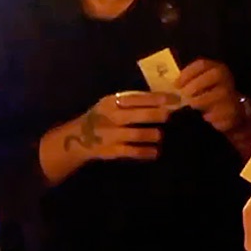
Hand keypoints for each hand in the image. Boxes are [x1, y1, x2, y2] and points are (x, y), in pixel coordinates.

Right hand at [60, 91, 176, 162]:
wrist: (78, 137)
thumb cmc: (102, 117)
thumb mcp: (110, 103)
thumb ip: (131, 101)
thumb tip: (161, 98)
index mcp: (111, 102)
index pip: (136, 98)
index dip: (155, 98)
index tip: (172, 98)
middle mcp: (111, 117)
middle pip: (138, 115)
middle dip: (156, 115)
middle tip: (169, 115)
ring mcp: (111, 135)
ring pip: (137, 135)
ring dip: (152, 134)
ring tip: (160, 135)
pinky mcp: (112, 151)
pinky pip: (132, 152)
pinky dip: (146, 152)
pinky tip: (155, 152)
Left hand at [175, 59, 242, 133]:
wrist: (228, 113)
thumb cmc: (207, 97)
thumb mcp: (197, 87)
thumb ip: (185, 84)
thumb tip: (166, 91)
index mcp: (215, 68)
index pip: (202, 65)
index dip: (187, 73)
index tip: (176, 85)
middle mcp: (227, 78)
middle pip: (214, 75)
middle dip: (196, 85)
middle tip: (183, 96)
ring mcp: (233, 94)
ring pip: (220, 93)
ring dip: (202, 101)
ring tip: (190, 107)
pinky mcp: (235, 112)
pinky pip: (224, 112)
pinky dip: (210, 116)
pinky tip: (203, 118)